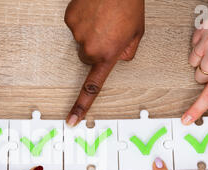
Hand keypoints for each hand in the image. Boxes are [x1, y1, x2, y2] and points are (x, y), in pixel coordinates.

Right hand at [64, 0, 144, 126]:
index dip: (82, 105)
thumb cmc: (129, 5)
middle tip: (108, 31)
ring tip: (103, 17)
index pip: (93, 87)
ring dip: (91, 32)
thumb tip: (116, 58)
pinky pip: (74, 25)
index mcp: (108, 55)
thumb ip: (127, 53)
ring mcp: (77, 33)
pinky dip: (83, 20)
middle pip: (87, 58)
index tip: (72, 119)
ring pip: (81, 41)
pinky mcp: (70, 20)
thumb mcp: (137, 33)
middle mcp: (90, 48)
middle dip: (97, 49)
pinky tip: (94, 11)